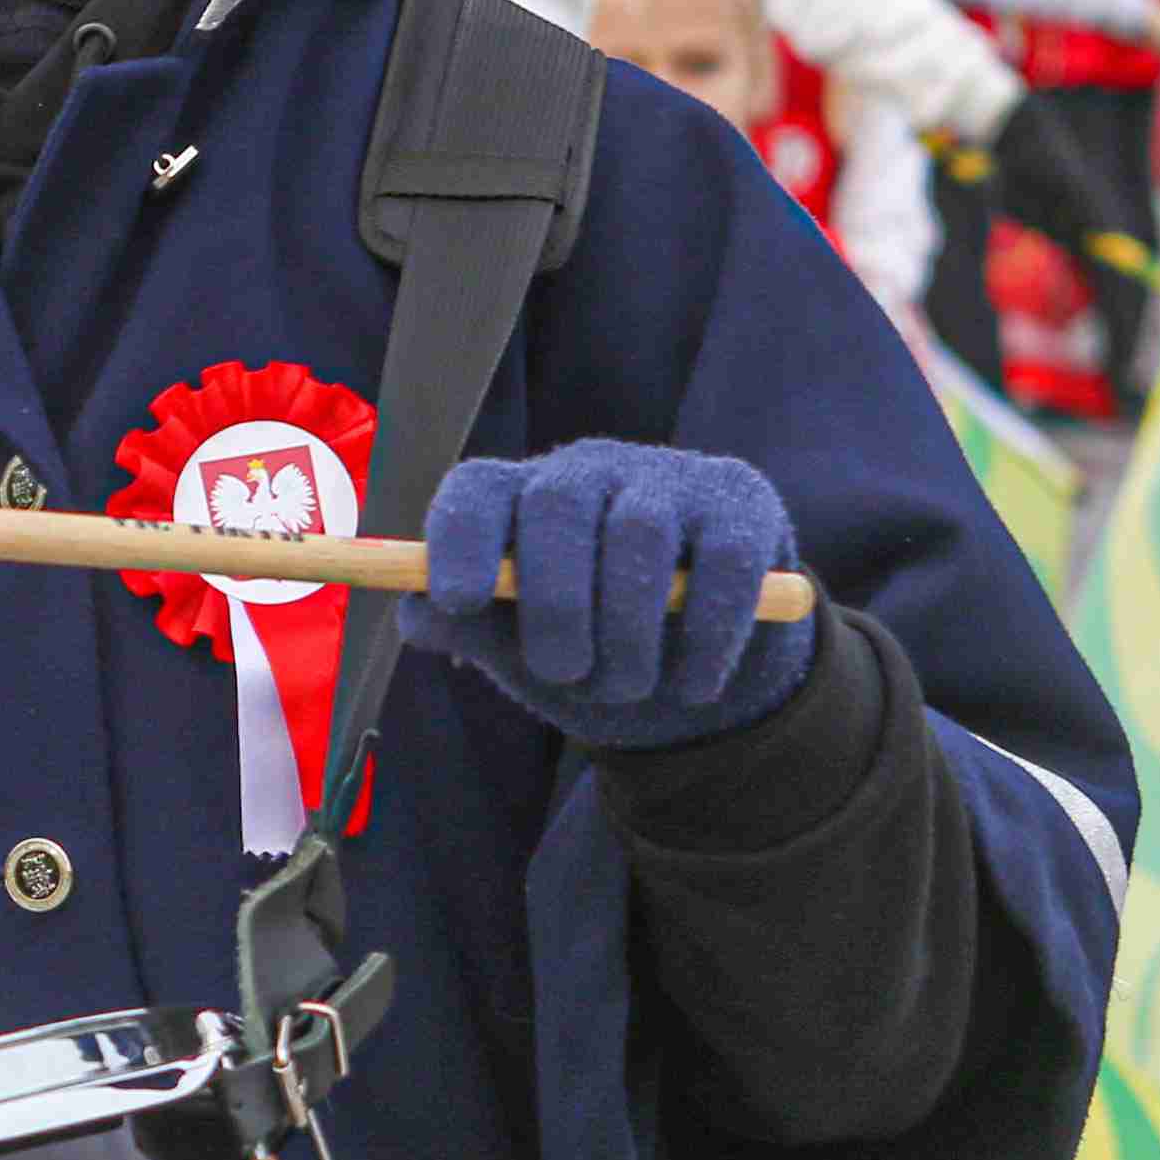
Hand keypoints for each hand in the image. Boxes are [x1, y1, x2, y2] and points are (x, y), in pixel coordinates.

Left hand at [402, 442, 815, 753]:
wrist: (699, 679)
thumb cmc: (593, 653)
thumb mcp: (522, 651)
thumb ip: (470, 629)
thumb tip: (417, 613)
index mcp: (522, 499)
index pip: (476, 489)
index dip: (459, 538)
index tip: (459, 600)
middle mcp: (591, 470)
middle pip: (556, 503)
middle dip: (555, 602)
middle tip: (564, 672)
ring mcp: (670, 479)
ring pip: (639, 533)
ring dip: (629, 631)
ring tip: (628, 688)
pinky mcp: (742, 506)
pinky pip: (722, 563)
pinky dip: (708, 636)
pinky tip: (693, 685)